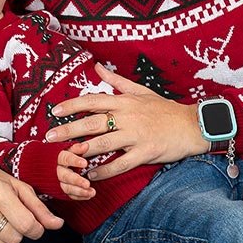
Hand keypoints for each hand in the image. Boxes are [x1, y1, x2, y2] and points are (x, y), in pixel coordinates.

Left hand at [44, 64, 208, 179]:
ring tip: (67, 156)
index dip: (72, 105)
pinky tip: (92, 175)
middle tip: (49, 137)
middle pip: (92, 123)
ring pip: (104, 144)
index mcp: (124, 101)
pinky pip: (121, 164)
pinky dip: (105, 171)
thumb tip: (97, 67)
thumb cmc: (164, 109)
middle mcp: (127, 116)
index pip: (92, 100)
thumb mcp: (140, 90)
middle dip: (68, 130)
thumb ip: (116, 80)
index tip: (54, 111)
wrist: (192, 125)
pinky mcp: (145, 152)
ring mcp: (136, 135)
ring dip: (83, 151)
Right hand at [56, 143, 93, 199]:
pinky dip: (78, 196)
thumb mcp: (63, 148)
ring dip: (79, 191)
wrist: (38, 166)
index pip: (64, 158)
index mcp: (55, 158)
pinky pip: (68, 194)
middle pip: (65, 176)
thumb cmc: (54, 155)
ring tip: (92, 192)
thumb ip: (75, 148)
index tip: (85, 163)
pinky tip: (88, 195)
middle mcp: (54, 170)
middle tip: (87, 184)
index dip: (74, 161)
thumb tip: (86, 145)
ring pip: (66, 188)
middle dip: (76, 180)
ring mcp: (55, 182)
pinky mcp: (57, 190)